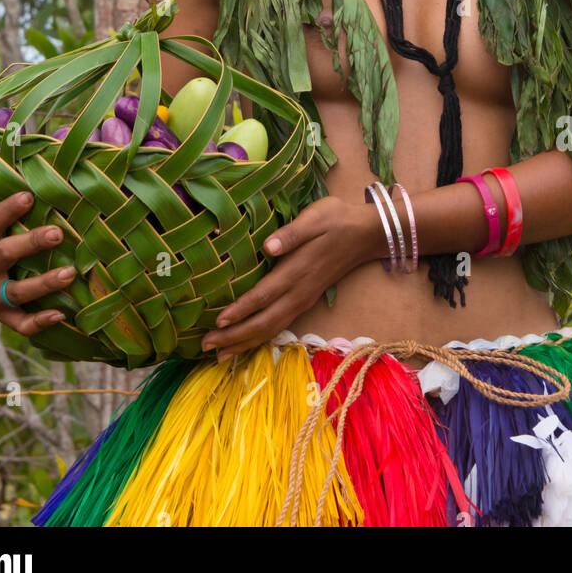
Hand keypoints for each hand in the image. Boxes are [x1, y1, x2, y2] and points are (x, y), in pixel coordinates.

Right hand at [0, 162, 74, 337]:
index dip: (8, 210)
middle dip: (32, 243)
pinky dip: (38, 323)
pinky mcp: (2, 313)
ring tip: (71, 273)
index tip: (29, 195)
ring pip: (18, 292)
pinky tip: (61, 315)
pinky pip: (19, 323)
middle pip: (5, 255)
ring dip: (45, 284)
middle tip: (58, 232)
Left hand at [200, 196, 368, 358]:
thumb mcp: (315, 218)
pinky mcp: (306, 300)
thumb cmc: (336, 220)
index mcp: (297, 271)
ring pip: (271, 329)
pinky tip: (246, 343)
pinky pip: (279, 326)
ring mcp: (303, 299)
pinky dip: (260, 338)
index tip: (217, 322)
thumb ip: (291, 234)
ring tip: (219, 354)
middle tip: (205, 345)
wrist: (366, 234)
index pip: (263, 296)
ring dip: (244, 343)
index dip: (240, 311)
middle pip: (264, 323)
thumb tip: (268, 246)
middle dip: (234, 337)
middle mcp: (299, 292)